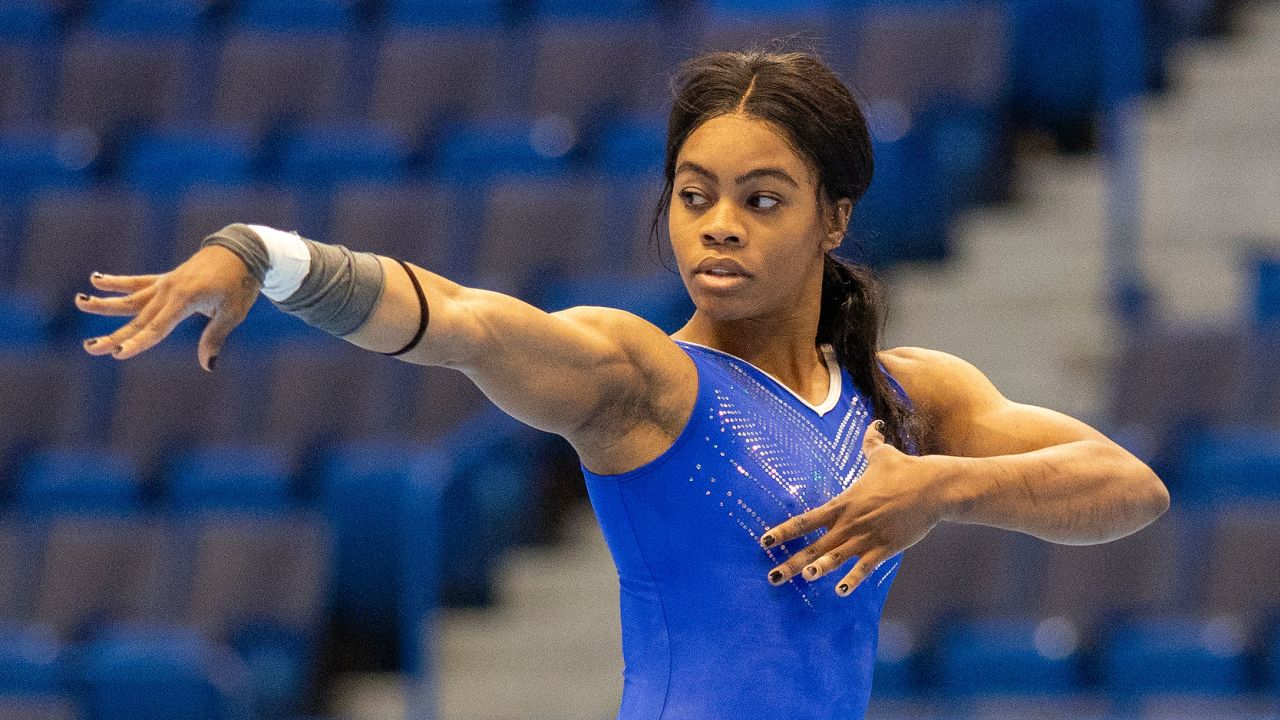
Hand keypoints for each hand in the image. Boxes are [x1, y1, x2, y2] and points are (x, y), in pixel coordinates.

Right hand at [75, 245, 261, 370]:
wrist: (241, 251)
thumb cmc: (240, 284)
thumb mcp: (233, 312)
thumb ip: (215, 337)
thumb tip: (208, 366)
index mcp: (185, 300)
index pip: (157, 328)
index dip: (138, 342)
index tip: (118, 353)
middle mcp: (169, 291)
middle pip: (138, 318)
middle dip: (114, 335)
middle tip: (90, 347)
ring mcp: (165, 284)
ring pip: (130, 298)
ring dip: (105, 303)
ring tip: (80, 302)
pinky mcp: (166, 279)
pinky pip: (138, 282)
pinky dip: (118, 282)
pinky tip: (96, 280)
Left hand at [759, 419, 944, 596]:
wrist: (932, 486)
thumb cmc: (905, 469)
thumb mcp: (883, 455)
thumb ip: (871, 444)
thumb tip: (874, 425)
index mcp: (842, 504)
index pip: (806, 520)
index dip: (784, 532)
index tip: (765, 543)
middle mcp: (849, 523)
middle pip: (814, 546)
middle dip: (792, 563)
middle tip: (773, 577)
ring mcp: (866, 537)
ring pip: (836, 558)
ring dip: (819, 569)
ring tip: (804, 578)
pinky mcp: (885, 547)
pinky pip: (865, 567)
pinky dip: (853, 579)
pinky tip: (840, 591)